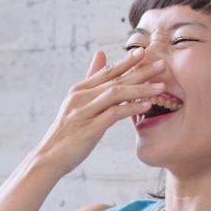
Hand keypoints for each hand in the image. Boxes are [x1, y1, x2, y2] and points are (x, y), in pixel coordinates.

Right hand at [30, 47, 165, 177]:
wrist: (49, 158)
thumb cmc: (66, 132)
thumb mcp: (77, 103)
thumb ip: (91, 79)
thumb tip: (101, 54)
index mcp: (79, 90)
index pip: (107, 71)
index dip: (127, 62)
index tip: (145, 53)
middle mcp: (81, 97)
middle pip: (115, 80)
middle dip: (140, 72)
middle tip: (161, 64)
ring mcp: (84, 112)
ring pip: (116, 94)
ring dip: (140, 89)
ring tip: (161, 86)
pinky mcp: (89, 128)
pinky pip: (114, 114)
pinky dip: (131, 108)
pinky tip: (146, 106)